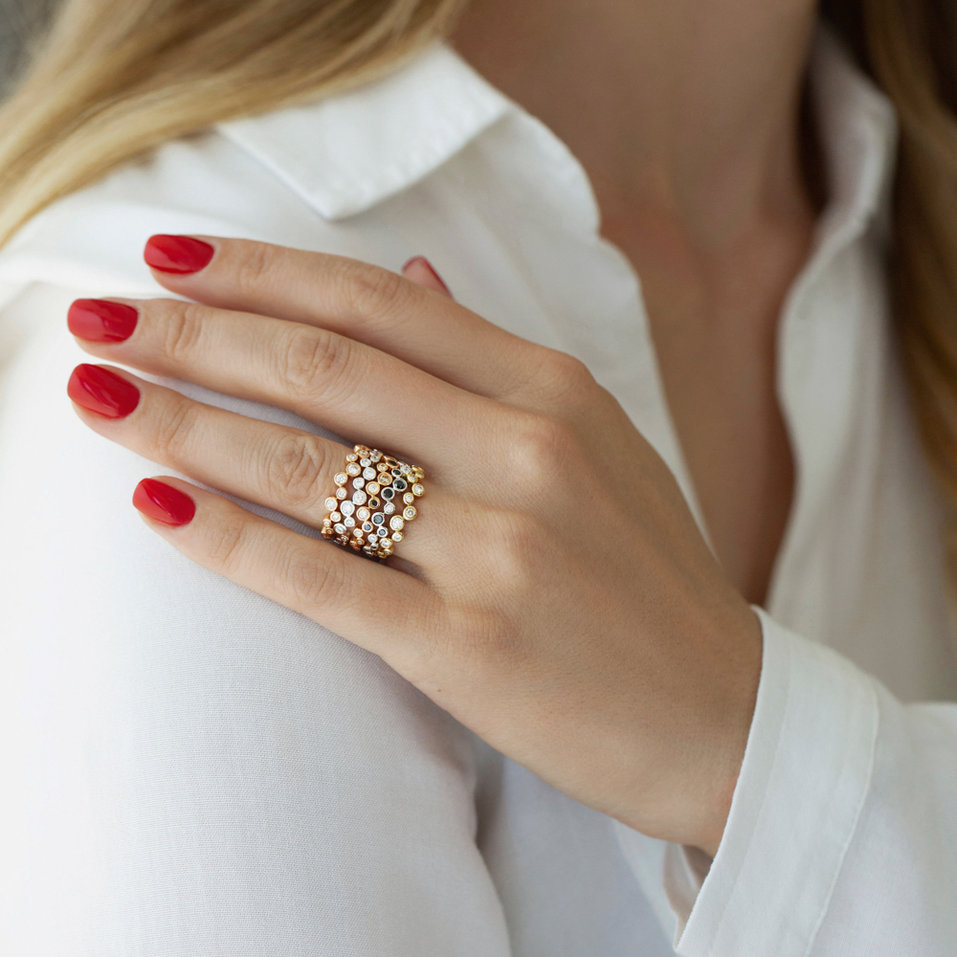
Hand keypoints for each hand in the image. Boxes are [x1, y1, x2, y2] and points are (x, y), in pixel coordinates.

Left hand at [66, 234, 761, 857]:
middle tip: (102, 319)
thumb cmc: (647, 576)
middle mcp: (526, 451)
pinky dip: (225, 539)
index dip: (261, 271)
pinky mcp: (471, 647)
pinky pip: (320, 579)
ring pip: (307, 465)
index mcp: (555, 390)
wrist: (722, 715)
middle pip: (325, 367)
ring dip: (183, 423)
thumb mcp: (597, 441)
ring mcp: (501, 549)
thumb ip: (495, 360)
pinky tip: (153, 507)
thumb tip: (412, 275)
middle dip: (194, 333)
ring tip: (100, 397)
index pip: (378, 302)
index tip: (171, 257)